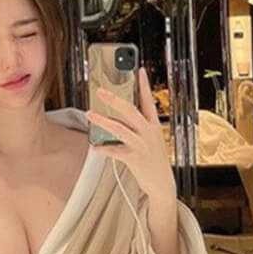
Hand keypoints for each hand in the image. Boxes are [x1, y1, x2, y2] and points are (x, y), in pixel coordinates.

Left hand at [85, 67, 175, 206]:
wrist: (162, 184)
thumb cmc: (154, 161)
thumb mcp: (151, 140)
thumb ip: (137, 128)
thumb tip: (117, 118)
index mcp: (154, 126)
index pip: (148, 101)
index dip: (144, 85)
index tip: (139, 70)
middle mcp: (148, 133)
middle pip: (130, 111)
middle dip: (114, 100)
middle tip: (101, 91)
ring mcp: (142, 145)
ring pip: (120, 128)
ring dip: (103, 120)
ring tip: (90, 114)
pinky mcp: (134, 158)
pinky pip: (115, 151)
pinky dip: (104, 149)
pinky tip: (95, 147)